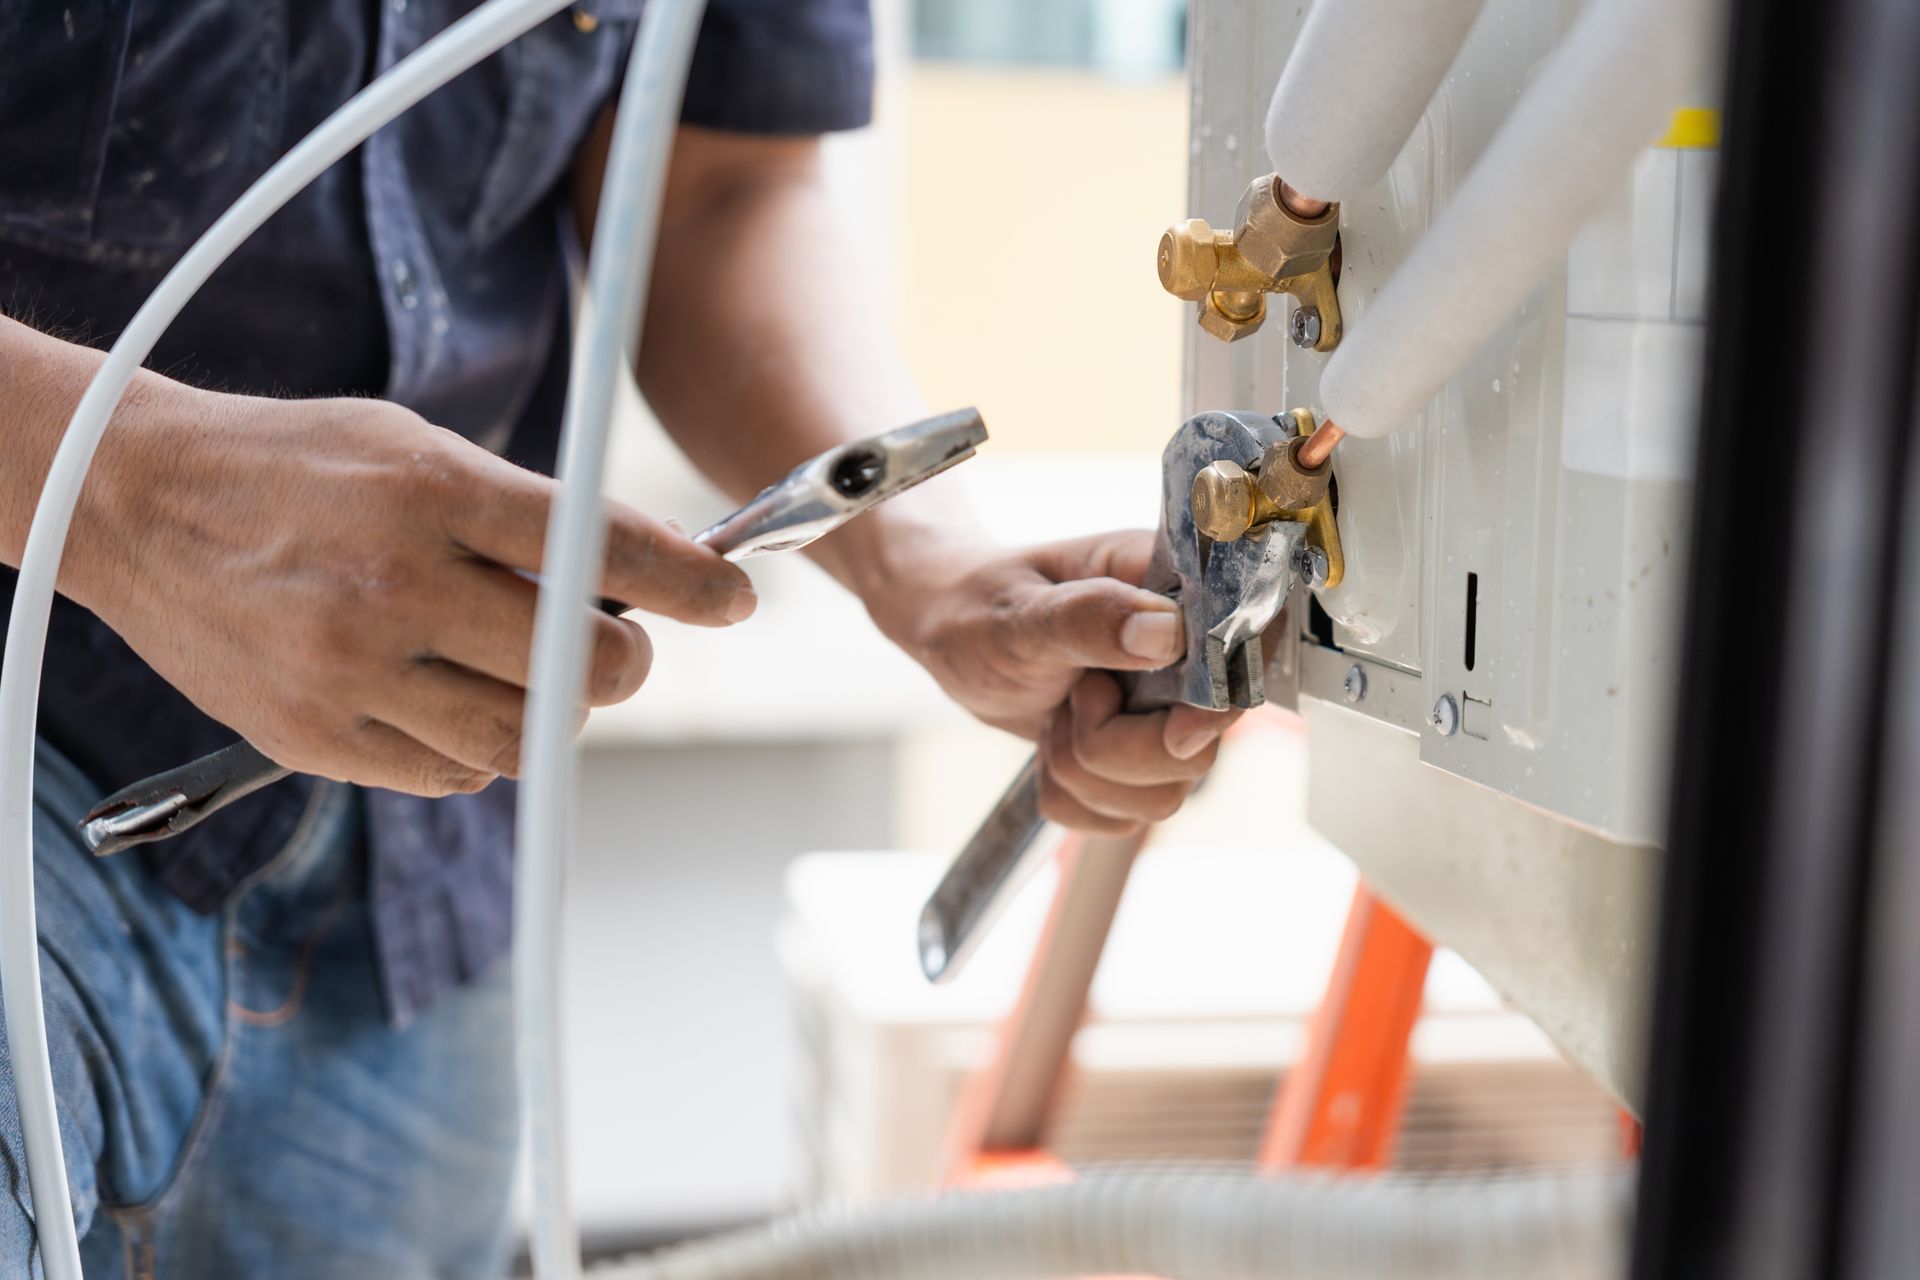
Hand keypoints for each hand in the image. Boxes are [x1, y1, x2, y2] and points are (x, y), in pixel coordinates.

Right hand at [78, 387, 754, 795]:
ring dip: (556, 711)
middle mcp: (394, 586)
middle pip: (585, 665)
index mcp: (431, 493)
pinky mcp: (315, 737)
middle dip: (626, 660)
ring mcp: (351, 671)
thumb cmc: (301, 466)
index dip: (695, 583)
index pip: (606, 547)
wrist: (136, 503)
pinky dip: (479, 747)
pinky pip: (453, 774)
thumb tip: (650, 574)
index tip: (734, 600)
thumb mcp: (416, 447)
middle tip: (618, 642)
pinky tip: (453, 697)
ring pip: (528, 737)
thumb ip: (527, 510)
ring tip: (527, 669)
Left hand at [870, 530, 1237, 831]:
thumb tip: (1165, 634)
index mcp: (1172, 595)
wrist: (953, 632)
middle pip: (1200, 749)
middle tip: (1074, 697)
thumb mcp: (1021, 609)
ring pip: (1166, 795)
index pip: (1246, 650)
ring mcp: (1163, 717)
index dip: (1220, 703)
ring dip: (1087, 771)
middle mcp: (1183, 661)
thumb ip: (1089, 618)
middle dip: (1117, 745)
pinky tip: (1054, 746)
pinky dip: (1072, 797)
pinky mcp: (1135, 766)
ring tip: (1057, 716)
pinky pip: (1121, 820)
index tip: (1174, 727)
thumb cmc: (984, 606)